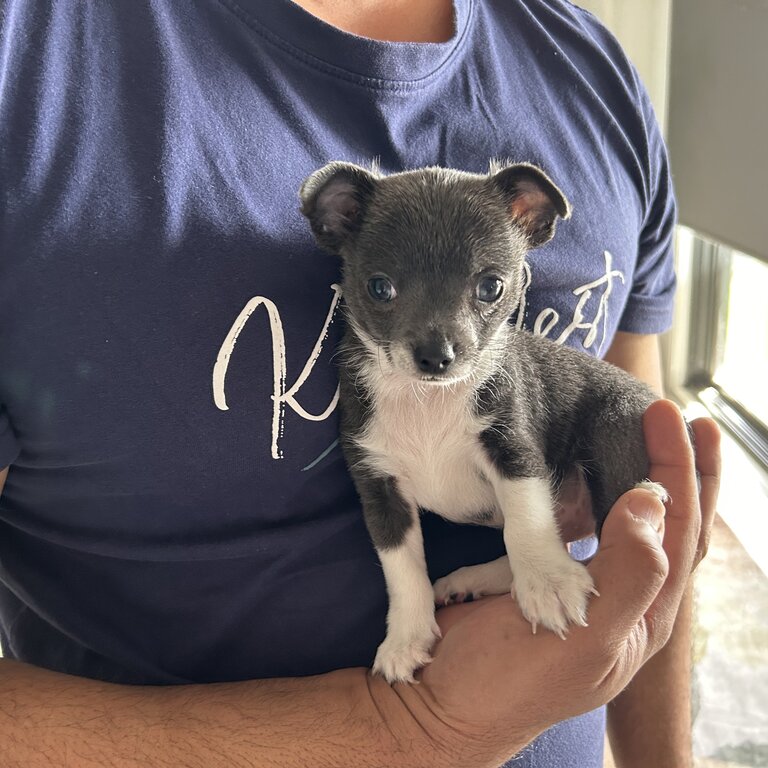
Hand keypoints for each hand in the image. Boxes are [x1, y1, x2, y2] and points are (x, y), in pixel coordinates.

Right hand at [396, 400, 719, 767]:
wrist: (443, 701)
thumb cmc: (512, 681)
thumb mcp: (586, 639)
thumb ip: (629, 574)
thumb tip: (651, 501)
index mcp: (645, 612)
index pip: (679, 528)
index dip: (681, 469)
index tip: (673, 415)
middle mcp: (620, 595)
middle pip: (661, 520)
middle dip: (673, 465)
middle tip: (672, 412)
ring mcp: (579, 584)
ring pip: (617, 518)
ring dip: (628, 470)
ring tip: (635, 429)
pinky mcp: (538, 575)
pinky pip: (564, 528)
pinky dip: (571, 493)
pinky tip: (568, 469)